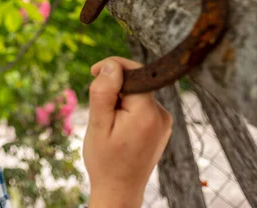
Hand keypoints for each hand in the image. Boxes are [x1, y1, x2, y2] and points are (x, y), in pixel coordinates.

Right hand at [83, 57, 172, 207]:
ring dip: (120, 100)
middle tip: (98, 108)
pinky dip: (127, 109)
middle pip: (135, 82)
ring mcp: (164, 121)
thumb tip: (112, 65)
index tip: (93, 73)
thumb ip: (104, 92)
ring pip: (138, 93)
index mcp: (147, 112)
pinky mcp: (161, 126)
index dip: (112, 68)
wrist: (119, 190)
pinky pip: (142, 106)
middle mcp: (162, 114)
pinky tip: (117, 128)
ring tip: (108, 123)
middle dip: (114, 88)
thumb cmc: (105, 161)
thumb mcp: (97, 124)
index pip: (133, 72)